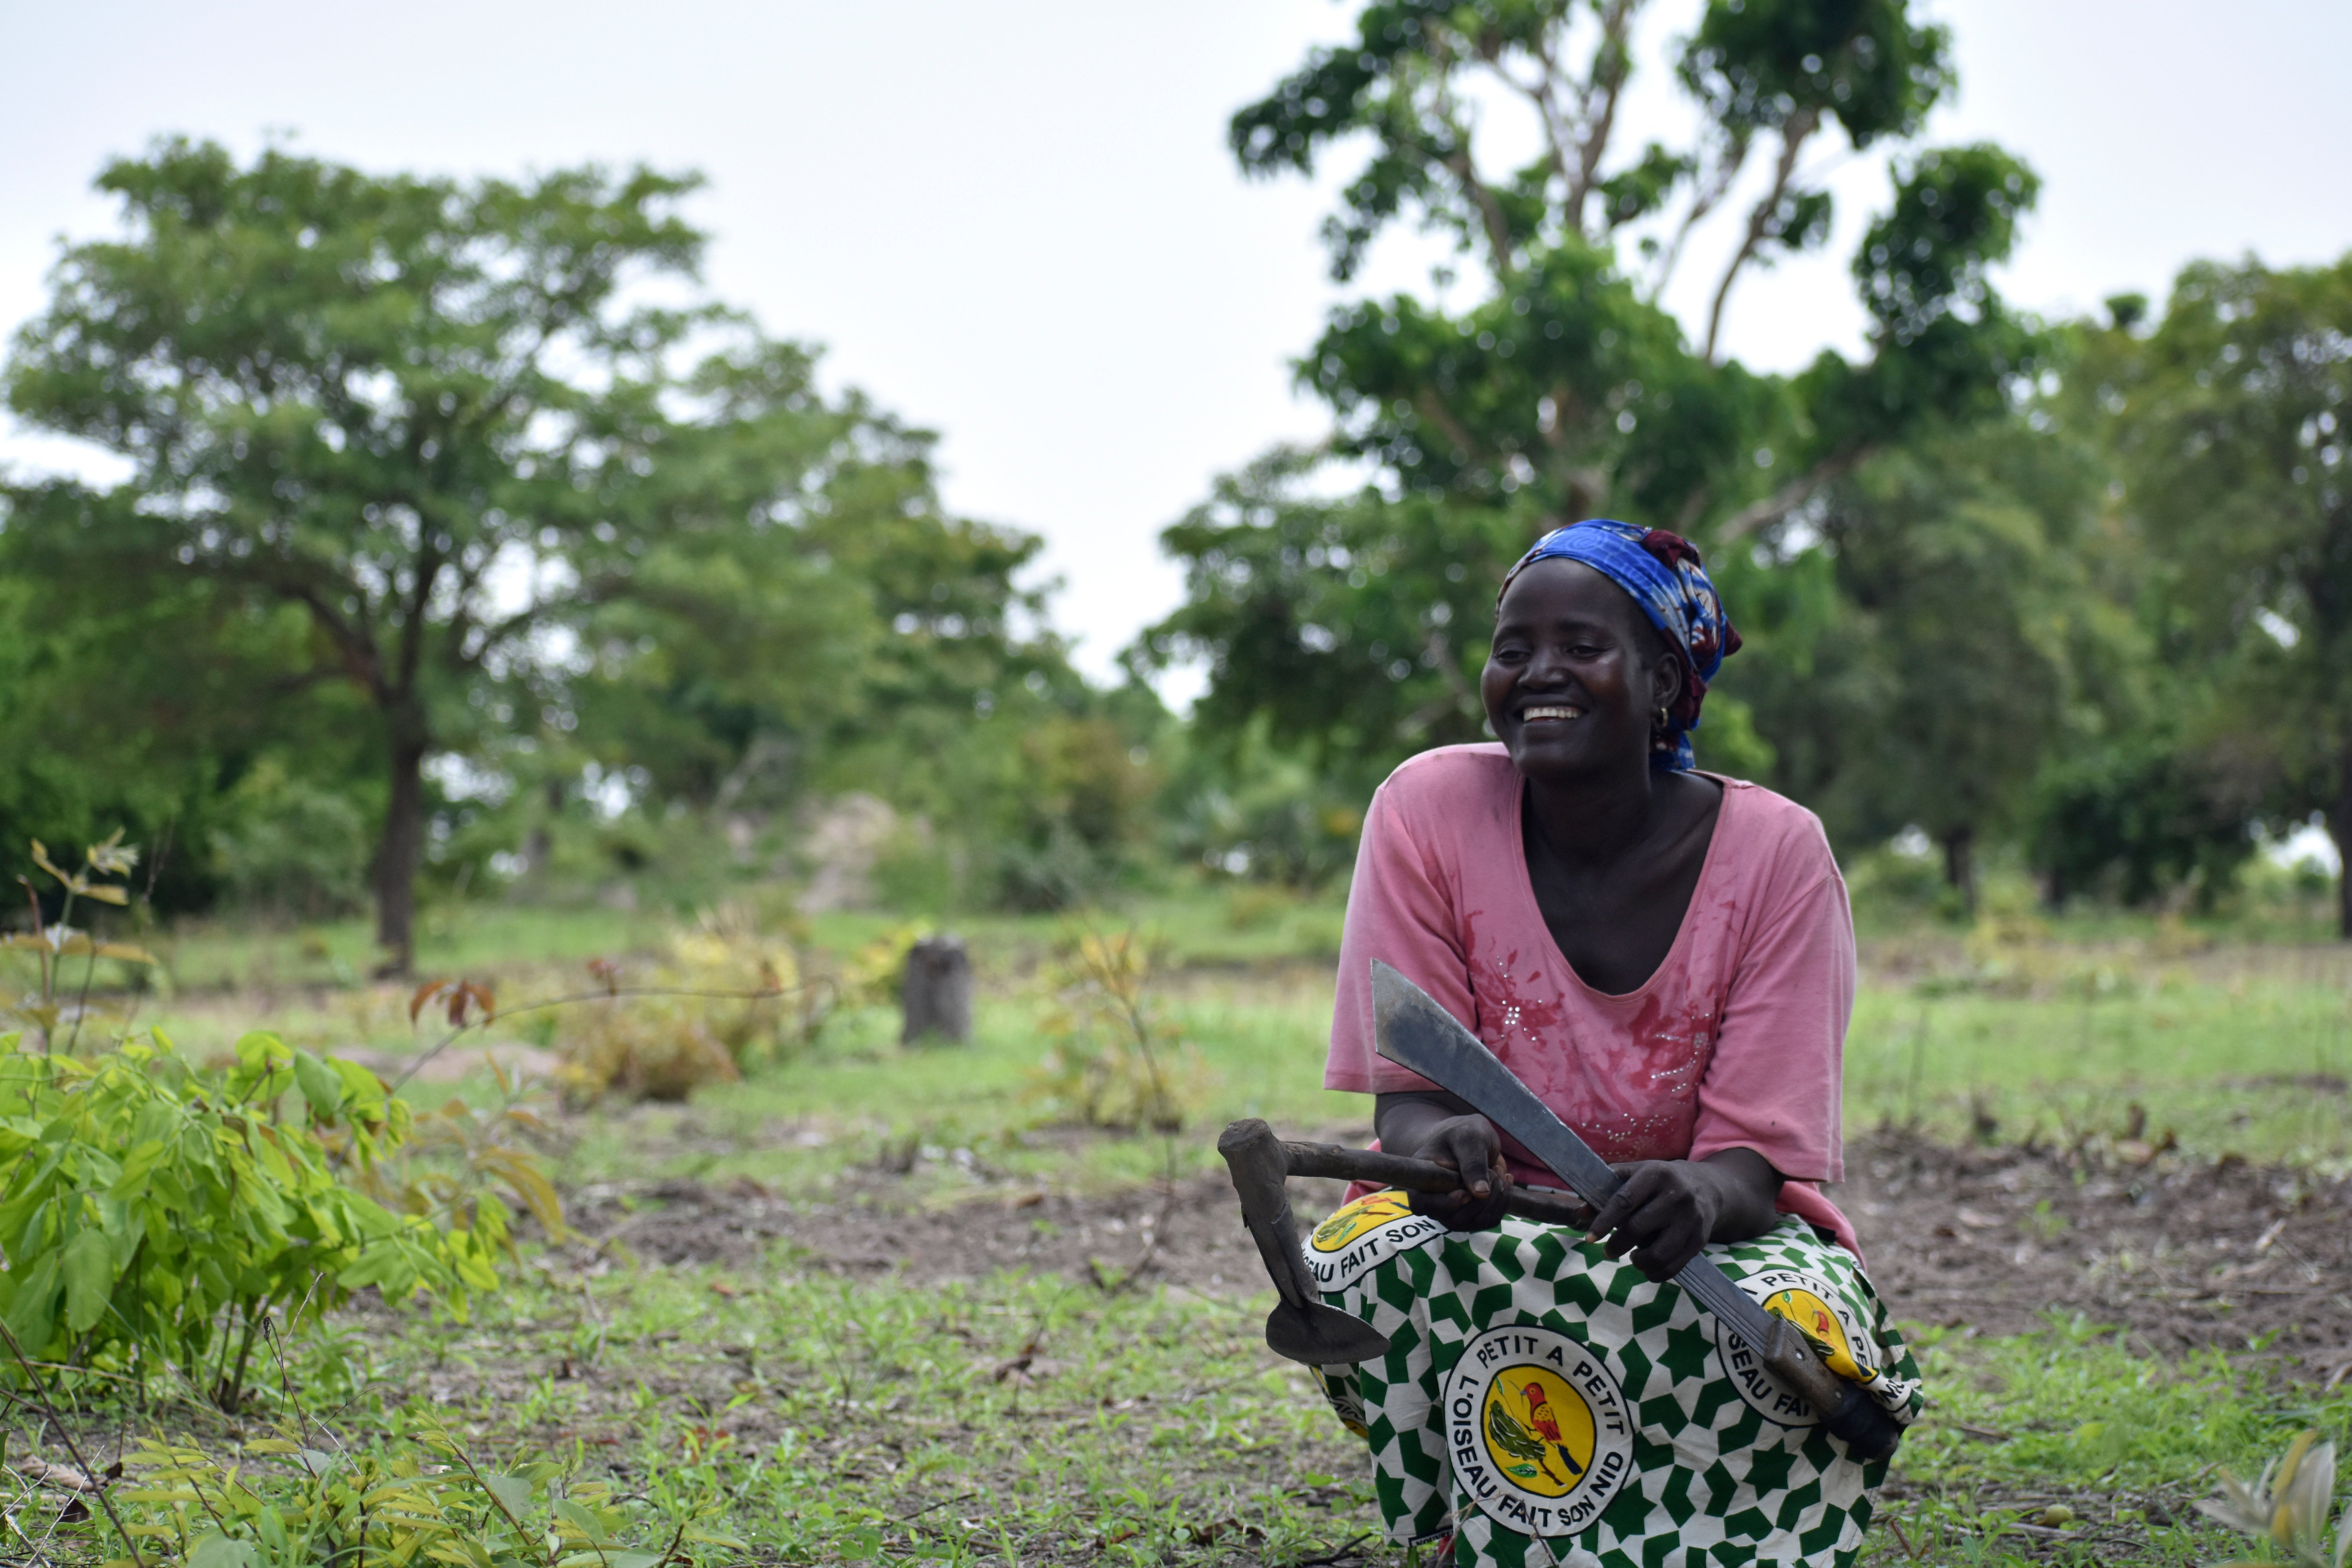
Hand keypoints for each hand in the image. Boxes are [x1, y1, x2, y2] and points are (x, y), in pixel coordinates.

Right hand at [1403, 1114, 1513, 1231]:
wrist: (1474, 1139)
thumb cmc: (1464, 1133)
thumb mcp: (1469, 1138)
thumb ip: (1472, 1162)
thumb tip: (1480, 1193)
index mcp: (1422, 1179)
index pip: (1421, 1204)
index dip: (1442, 1205)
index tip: (1464, 1194)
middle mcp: (1435, 1200)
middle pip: (1453, 1219)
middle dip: (1480, 1201)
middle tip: (1493, 1171)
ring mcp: (1453, 1210)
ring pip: (1474, 1223)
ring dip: (1494, 1199)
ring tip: (1498, 1170)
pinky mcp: (1472, 1214)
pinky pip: (1489, 1220)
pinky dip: (1502, 1201)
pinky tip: (1504, 1180)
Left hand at [1586, 1160, 1721, 1280]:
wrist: (1707, 1187)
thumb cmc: (1660, 1181)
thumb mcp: (1636, 1174)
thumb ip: (1607, 1189)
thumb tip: (1580, 1212)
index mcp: (1656, 1174)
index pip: (1624, 1200)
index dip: (1603, 1221)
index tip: (1589, 1238)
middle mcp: (1676, 1196)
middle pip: (1638, 1228)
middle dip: (1617, 1245)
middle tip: (1608, 1251)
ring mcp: (1691, 1219)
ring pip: (1658, 1254)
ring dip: (1638, 1262)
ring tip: (1633, 1258)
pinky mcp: (1699, 1240)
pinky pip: (1674, 1267)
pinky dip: (1656, 1274)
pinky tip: (1648, 1267)